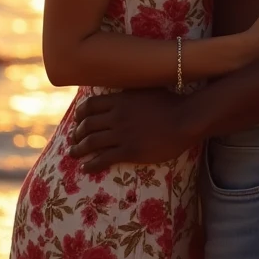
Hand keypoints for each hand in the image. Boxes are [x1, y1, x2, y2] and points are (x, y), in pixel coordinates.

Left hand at [69, 89, 190, 172]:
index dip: (80, 115)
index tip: (77, 121)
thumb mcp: (145, 90)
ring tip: (73, 154)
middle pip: (88, 125)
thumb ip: (128, 93)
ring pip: (92, 142)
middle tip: (73, 139)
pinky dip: (91, 164)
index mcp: (119, 100)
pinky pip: (104, 158)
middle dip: (77, 133)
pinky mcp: (130, 151)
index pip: (90, 106)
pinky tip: (86, 168)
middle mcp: (117, 116)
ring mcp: (122, 134)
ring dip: (79, 149)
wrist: (185, 119)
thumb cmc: (169, 102)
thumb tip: (118, 94)